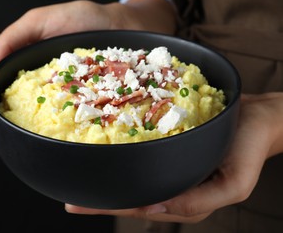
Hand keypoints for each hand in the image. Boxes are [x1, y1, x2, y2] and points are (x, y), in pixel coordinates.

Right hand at [0, 0, 175, 127]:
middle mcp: (45, 78)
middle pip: (13, 95)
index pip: (3, 74)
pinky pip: (61, 116)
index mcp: (32, 58)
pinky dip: (45, 125)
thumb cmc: (84, 19)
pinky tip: (31, 130)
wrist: (123, 28)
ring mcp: (63, 92)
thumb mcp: (41, 20)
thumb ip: (14, 36)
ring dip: (11, 118)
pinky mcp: (81, 102)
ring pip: (33, 109)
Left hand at [65, 93, 282, 222]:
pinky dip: (122, 156)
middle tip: (70, 197)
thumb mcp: (233, 185)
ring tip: (80, 175)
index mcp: (183, 199)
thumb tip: (151, 208)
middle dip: (100, 198)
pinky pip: (141, 155)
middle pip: (130, 195)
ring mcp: (168, 168)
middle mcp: (171, 185)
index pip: (139, 206)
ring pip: (132, 177)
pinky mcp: (169, 149)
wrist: (257, 118)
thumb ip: (195, 202)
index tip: (81, 204)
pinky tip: (106, 149)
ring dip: (108, 176)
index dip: (109, 207)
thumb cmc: (248, 150)